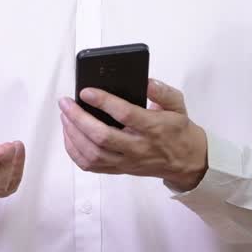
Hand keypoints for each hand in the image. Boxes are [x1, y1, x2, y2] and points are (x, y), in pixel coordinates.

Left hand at [58, 79, 207, 190]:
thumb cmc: (177, 130)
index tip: (86, 91)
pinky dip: (74, 151)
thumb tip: (145, 81)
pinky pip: (90, 165)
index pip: (125, 114)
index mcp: (154, 128)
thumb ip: (162, 91)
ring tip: (65, 115)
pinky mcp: (119, 170)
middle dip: (78, 118)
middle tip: (66, 102)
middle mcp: (138, 148)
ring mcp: (127, 162)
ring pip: (93, 153)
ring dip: (73, 134)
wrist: (186, 161)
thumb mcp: (177, 105)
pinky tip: (69, 134)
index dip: (103, 102)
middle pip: (102, 137)